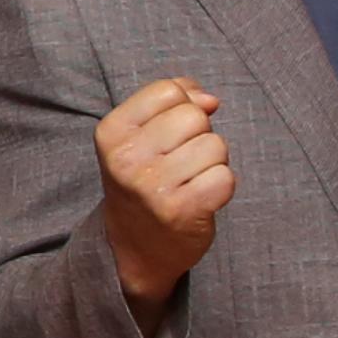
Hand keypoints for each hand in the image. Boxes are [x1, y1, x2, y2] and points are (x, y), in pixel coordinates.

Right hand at [93, 77, 232, 311]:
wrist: (134, 247)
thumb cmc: (144, 180)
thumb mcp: (140, 134)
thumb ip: (174, 101)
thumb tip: (211, 100)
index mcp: (112, 132)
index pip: (168, 90)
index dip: (180, 107)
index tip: (167, 135)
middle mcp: (127, 159)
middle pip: (194, 116)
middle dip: (198, 135)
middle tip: (181, 162)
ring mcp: (153, 187)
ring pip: (215, 145)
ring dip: (212, 162)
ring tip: (190, 180)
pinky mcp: (181, 211)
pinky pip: (225, 177)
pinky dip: (221, 186)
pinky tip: (201, 198)